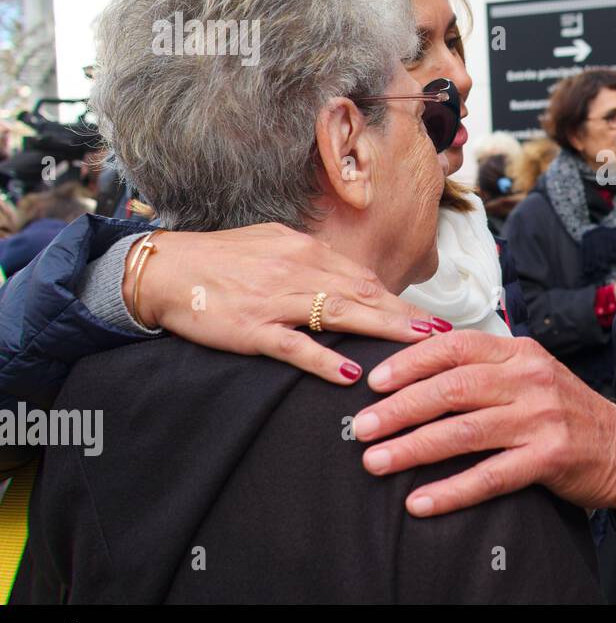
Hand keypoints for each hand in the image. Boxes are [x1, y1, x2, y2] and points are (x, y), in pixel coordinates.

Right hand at [129, 223, 449, 384]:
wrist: (164, 269)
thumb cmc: (221, 260)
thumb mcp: (274, 246)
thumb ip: (313, 262)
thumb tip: (351, 279)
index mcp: (306, 251)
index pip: (366, 279)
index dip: (402, 301)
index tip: (433, 320)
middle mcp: (298, 270)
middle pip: (365, 295)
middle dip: (407, 317)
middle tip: (445, 336)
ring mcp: (276, 300)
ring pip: (341, 315)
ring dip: (385, 330)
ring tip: (420, 347)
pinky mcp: (252, 329)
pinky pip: (296, 346)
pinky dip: (326, 361)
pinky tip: (351, 376)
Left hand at [353, 331, 615, 516]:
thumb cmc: (565, 411)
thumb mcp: (530, 374)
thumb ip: (485, 369)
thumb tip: (415, 375)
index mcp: (519, 353)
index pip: (455, 346)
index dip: (409, 362)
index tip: (373, 382)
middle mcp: (529, 379)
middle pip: (451, 389)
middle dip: (400, 408)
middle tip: (362, 427)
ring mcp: (541, 418)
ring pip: (463, 431)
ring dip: (413, 448)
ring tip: (377, 462)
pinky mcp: (549, 457)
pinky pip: (489, 476)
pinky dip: (450, 491)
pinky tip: (420, 502)